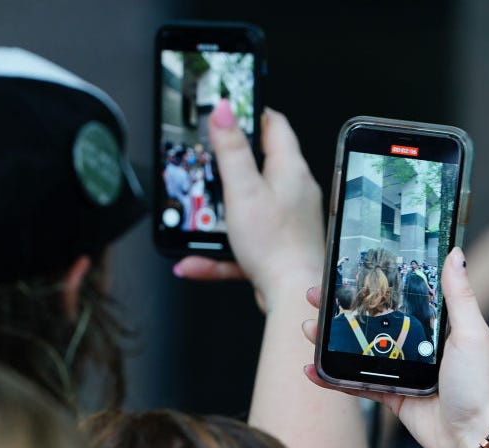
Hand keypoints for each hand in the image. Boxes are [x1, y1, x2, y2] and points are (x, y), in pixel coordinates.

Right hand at [174, 100, 324, 309]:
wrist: (293, 297)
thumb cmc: (275, 246)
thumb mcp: (243, 190)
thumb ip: (232, 149)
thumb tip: (225, 109)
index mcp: (290, 170)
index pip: (275, 126)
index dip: (252, 113)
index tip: (231, 111)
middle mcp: (294, 192)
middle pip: (261, 165)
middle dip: (231, 163)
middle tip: (207, 159)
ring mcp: (287, 221)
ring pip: (248, 207)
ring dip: (219, 212)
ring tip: (196, 214)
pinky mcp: (277, 248)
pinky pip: (242, 243)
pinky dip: (218, 252)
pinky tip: (193, 262)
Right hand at [303, 248, 488, 447]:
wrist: (472, 438)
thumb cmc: (479, 385)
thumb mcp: (471, 333)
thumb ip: (459, 295)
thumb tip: (456, 254)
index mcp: (435, 325)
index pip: (397, 296)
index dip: (371, 283)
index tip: (346, 271)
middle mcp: (415, 344)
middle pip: (370, 320)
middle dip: (340, 308)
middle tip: (315, 296)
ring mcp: (400, 370)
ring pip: (357, 349)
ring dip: (329, 339)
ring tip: (307, 328)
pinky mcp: (391, 395)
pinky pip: (355, 384)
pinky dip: (332, 379)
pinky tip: (312, 370)